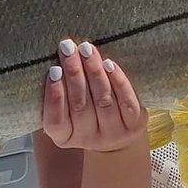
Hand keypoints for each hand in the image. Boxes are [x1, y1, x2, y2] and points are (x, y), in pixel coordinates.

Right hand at [42, 38, 147, 152]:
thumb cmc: (85, 113)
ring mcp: (112, 134)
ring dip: (94, 71)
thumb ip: (59, 92)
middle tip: (68, 48)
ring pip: (103, 100)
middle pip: (80, 105)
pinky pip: (126, 101)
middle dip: (74, 73)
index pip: (56, 120)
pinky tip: (108, 64)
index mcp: (65, 137)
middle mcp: (88, 138)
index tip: (54, 70)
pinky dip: (117, 81)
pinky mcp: (132, 125)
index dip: (54, 95)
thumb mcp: (66, 111)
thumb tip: (57, 59)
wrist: (118, 135)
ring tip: (86, 50)